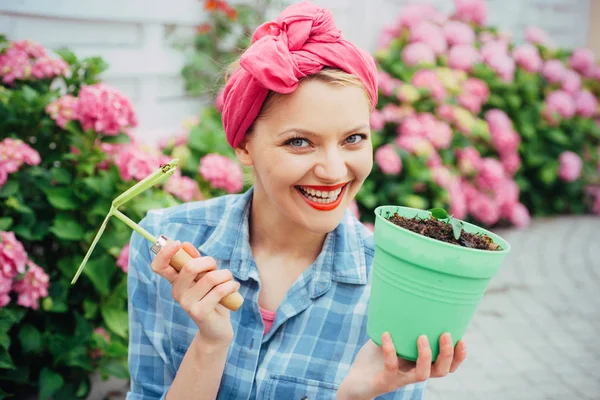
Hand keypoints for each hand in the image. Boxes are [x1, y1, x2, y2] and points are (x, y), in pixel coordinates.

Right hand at [151, 240, 238, 347]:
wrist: (217, 329)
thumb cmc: (211, 298)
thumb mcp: (203, 277)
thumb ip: (195, 261)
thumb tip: (184, 244)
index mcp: (175, 282)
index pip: (159, 266)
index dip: (164, 253)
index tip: (178, 243)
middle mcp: (177, 293)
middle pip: (190, 266)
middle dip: (209, 262)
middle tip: (216, 268)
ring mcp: (187, 304)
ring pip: (210, 278)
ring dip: (225, 275)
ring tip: (229, 280)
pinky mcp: (199, 312)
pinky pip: (219, 290)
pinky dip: (231, 285)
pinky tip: (234, 287)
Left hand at [338, 332, 466, 399]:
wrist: (355, 380)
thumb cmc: (374, 358)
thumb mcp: (391, 338)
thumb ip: (400, 325)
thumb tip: (407, 295)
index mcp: (419, 364)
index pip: (446, 365)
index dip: (458, 356)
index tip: (461, 338)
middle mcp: (413, 373)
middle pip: (441, 371)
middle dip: (447, 354)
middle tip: (446, 334)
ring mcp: (400, 379)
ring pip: (422, 374)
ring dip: (425, 356)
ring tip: (422, 337)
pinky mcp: (384, 380)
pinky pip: (391, 366)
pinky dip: (390, 350)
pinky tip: (386, 334)